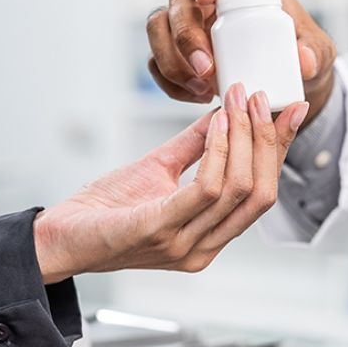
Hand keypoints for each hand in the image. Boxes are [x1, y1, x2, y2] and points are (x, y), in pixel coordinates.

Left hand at [33, 84, 308, 282]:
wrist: (58, 237)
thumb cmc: (104, 210)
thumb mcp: (158, 169)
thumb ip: (194, 147)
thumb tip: (226, 112)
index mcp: (209, 238)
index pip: (262, 195)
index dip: (280, 149)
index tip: (289, 109)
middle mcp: (203, 248)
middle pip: (260, 193)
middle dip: (267, 140)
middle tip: (260, 98)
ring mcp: (184, 244)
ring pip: (238, 188)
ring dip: (243, 137)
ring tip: (237, 101)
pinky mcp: (160, 230)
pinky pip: (205, 187)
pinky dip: (217, 149)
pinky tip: (215, 122)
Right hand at [146, 0, 336, 127]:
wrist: (284, 76)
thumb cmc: (298, 50)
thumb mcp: (317, 50)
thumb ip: (316, 53)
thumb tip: (304, 60)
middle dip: (186, 34)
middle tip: (207, 67)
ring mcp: (187, 23)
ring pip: (158, 28)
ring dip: (171, 58)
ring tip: (200, 87)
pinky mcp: (176, 51)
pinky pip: (157, 61)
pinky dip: (169, 81)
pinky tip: (195, 96)